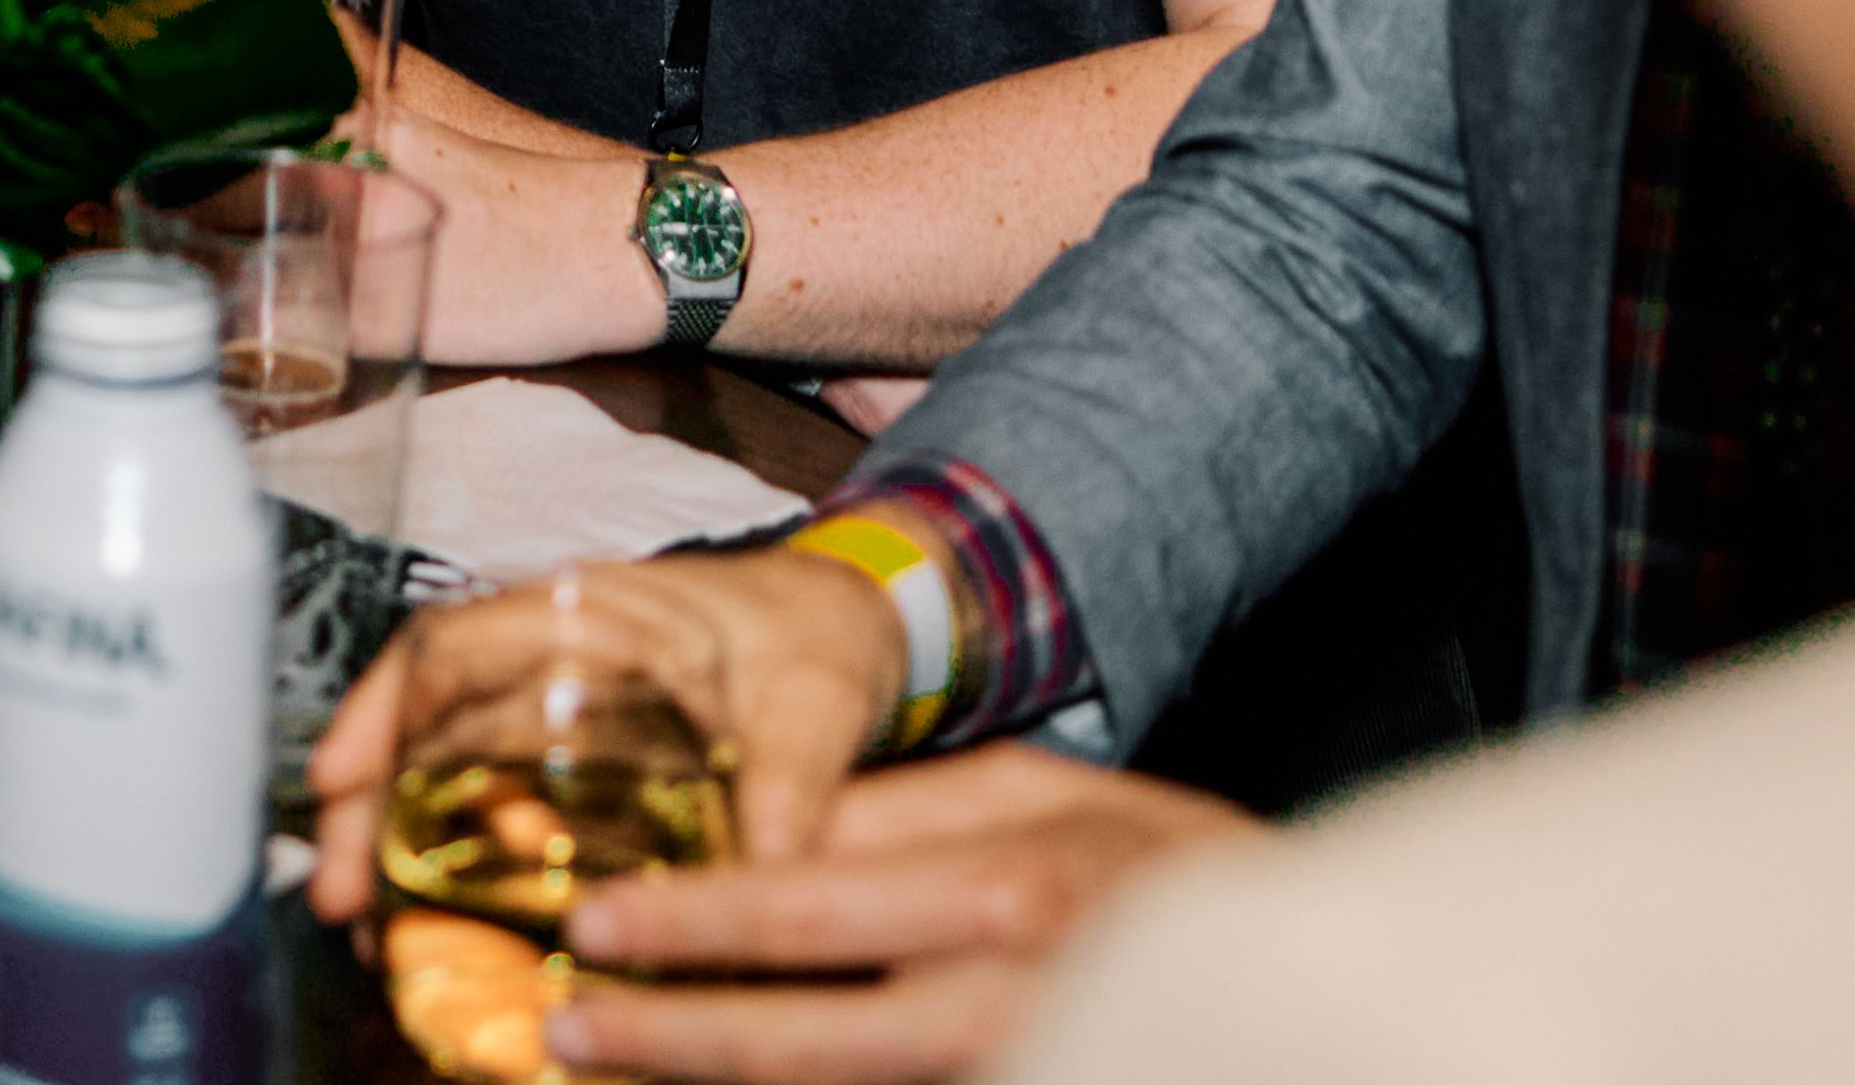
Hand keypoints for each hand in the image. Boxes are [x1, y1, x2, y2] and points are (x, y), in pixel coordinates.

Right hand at [308, 551, 909, 927]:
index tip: (340, 781)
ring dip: (388, 822)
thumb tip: (766, 878)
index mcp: (590, 614)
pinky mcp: (571, 743)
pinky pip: (478, 778)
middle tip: (337, 889)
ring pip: (436, 746)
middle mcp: (548, 648)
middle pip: (419, 706)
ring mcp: (552, 695)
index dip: (383, 708)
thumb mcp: (814, 706)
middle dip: (361, 793)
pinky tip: (428, 904)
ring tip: (362, 915)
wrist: (859, 623)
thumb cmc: (821, 637)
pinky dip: (440, 835)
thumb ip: (791, 790)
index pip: (454, 644)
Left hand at [540, 748, 1258, 1078]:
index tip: (593, 922)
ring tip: (614, 1067)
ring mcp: (1011, 1067)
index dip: (686, 925)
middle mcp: (996, 1004)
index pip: (804, 913)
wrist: (1289, 972)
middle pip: (792, 1041)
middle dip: (662, 1039)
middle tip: (565, 1024)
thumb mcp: (1037, 797)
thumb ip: (902, 814)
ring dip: (711, 1084)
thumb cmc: (1154, 866)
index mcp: (997, 896)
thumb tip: (765, 830)